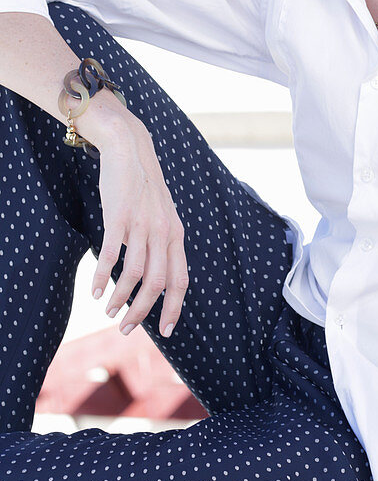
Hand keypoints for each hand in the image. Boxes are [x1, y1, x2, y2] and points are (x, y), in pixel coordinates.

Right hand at [88, 112, 188, 338]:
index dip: (174, 308)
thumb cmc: (144, 186)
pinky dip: (102, 277)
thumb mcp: (163, 214)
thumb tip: (155, 274)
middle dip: (142, 312)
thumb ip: (162, 242)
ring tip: (108, 311)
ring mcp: (142, 224)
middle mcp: (163, 232)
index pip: (181, 280)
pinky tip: (93, 291)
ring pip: (134, 274)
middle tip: (125, 329)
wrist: (130, 149)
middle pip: (157, 283)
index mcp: (176, 234)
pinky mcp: (119, 217)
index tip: (164, 331)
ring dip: (120, 299)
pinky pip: (111, 255)